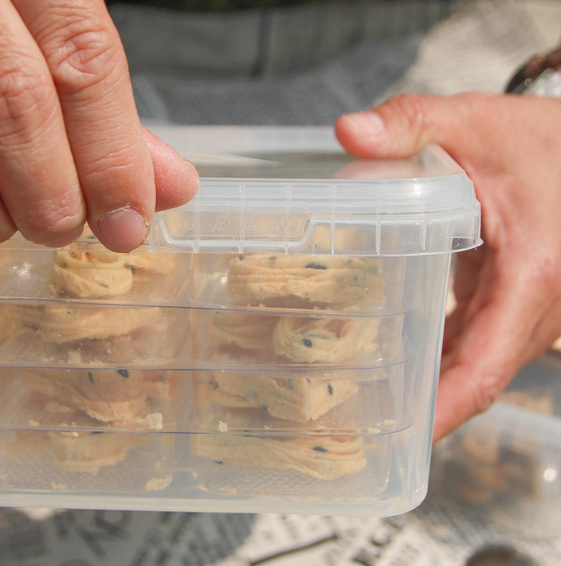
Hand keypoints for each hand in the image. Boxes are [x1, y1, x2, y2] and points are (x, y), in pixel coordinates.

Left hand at [335, 93, 560, 440]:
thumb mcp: (474, 121)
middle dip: (419, 415)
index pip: (484, 367)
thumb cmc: (541, 140)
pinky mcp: (511, 307)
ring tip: (360, 412)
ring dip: (426, 396)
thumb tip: (349, 132)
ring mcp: (527, 313)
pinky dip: (437, 366)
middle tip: (352, 431)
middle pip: (473, 382)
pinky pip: (474, 350)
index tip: (400, 439)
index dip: (442, 411)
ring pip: (473, 371)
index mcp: (533, 276)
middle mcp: (536, 308)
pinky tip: (392, 370)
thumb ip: (412, 123)